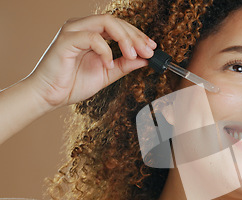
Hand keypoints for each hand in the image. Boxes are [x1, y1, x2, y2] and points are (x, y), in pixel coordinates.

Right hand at [26, 14, 156, 108]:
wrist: (49, 96)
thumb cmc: (72, 84)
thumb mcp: (107, 73)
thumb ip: (125, 65)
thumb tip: (144, 60)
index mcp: (91, 34)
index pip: (119, 26)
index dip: (138, 35)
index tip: (152, 48)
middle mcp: (82, 28)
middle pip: (115, 21)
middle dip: (135, 37)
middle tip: (147, 51)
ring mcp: (73, 31)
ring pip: (105, 23)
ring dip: (124, 39)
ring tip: (133, 55)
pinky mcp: (66, 40)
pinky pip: (92, 37)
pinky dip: (106, 50)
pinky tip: (109, 63)